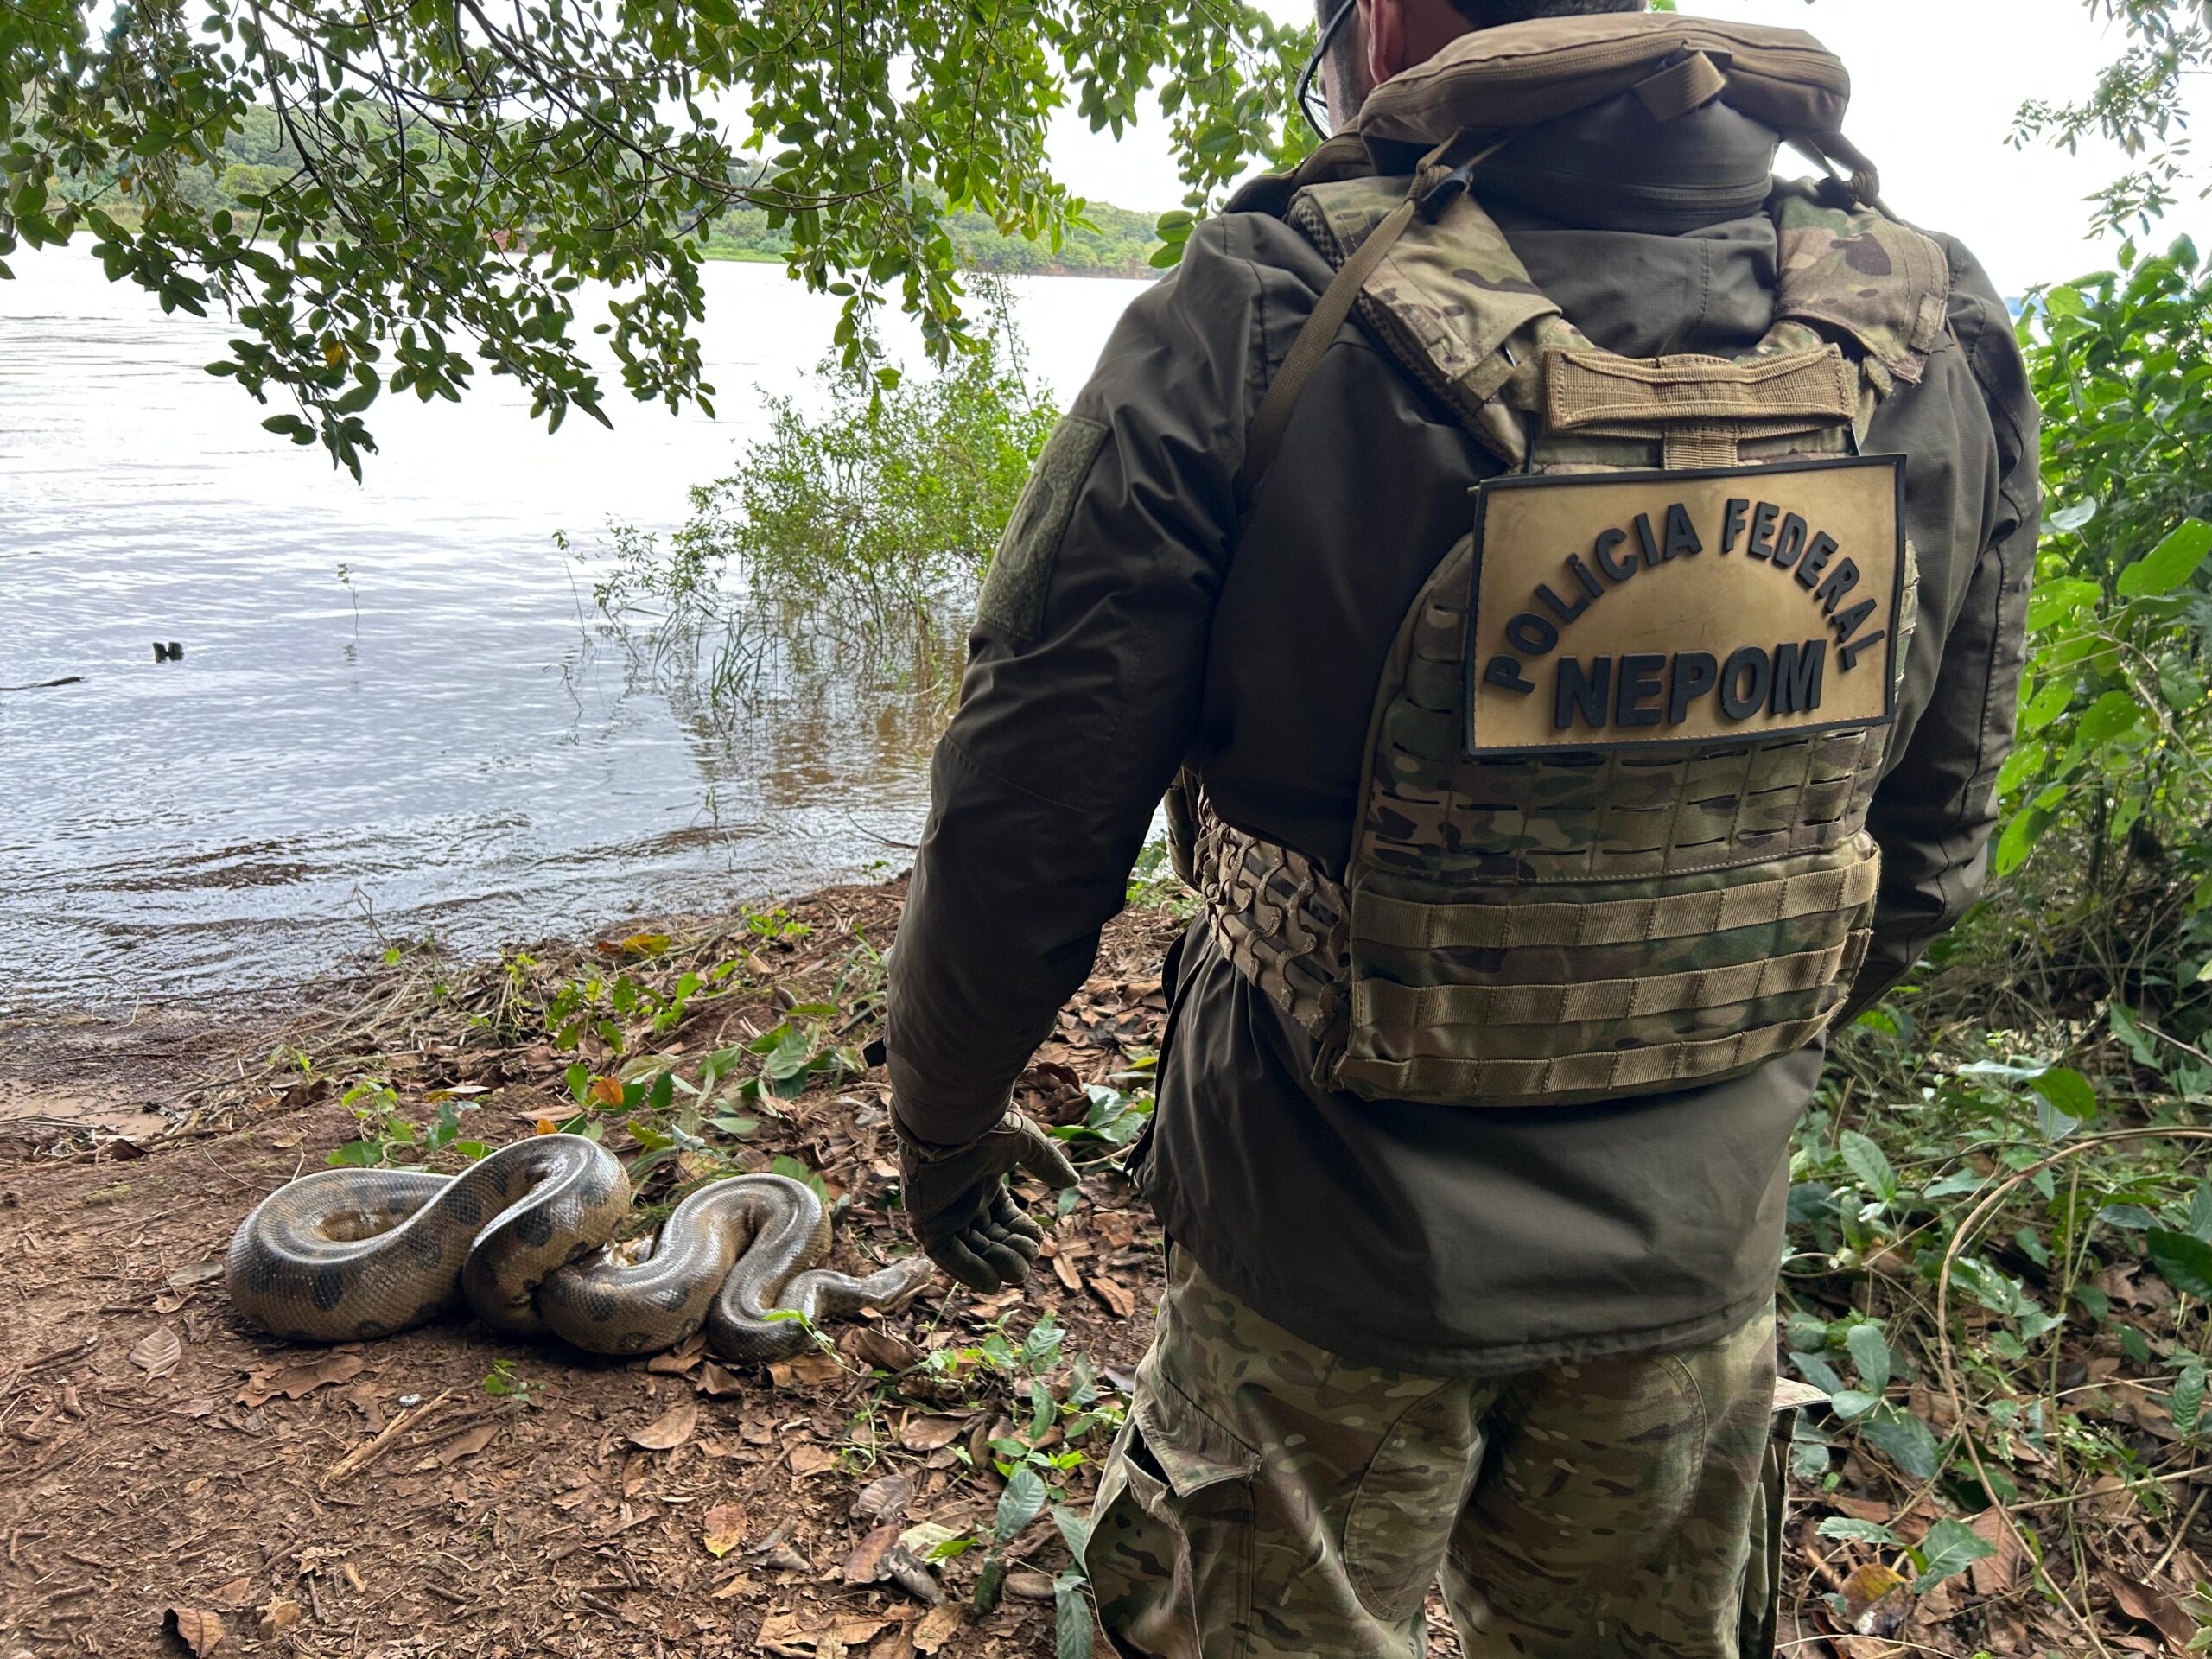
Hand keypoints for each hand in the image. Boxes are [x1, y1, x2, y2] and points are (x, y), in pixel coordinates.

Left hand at [895, 1109, 1079, 1292]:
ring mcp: (943, 1215)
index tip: (1036, 1240)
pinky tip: (992, 1283)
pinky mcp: (926, 1224)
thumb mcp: (1025, 1144)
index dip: (1023, 1234)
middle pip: (991, 1240)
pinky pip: (947, 1256)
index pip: (1006, 1221)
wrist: (949, 1121)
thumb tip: (1072, 1181)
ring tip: (1016, 1271)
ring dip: (995, 1265)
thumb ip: (1047, 1164)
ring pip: (971, 1252)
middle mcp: (963, 1203)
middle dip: (1012, 1254)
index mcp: (983, 1185)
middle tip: (1027, 1261)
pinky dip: (968, 1271)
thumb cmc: (985, 1127)